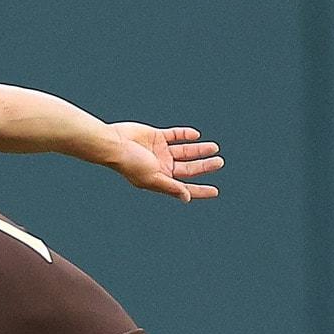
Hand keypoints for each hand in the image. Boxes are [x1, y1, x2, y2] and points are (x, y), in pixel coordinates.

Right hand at [107, 122, 222, 201]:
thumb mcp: (152, 178)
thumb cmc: (130, 163)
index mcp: (161, 180)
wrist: (113, 143)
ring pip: (185, 151)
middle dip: (204, 166)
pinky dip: (185, 135)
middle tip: (220, 162)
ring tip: (214, 147)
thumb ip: (171, 187)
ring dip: (199, 150)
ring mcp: (160, 151)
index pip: (185, 187)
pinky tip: (195, 135)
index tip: (215, 191)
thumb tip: (187, 197)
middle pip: (188, 168)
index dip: (200, 191)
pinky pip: (175, 136)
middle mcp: (162, 167)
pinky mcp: (156, 137)